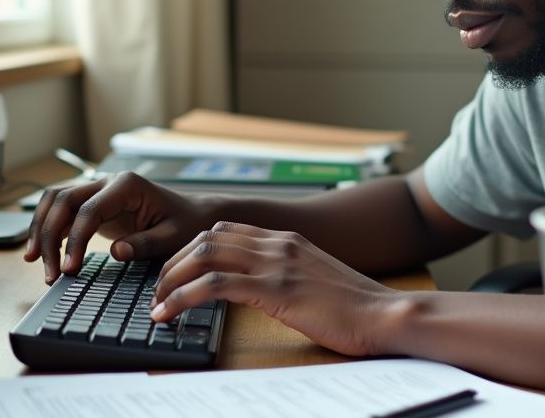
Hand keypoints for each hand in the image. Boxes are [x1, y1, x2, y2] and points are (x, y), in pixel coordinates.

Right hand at [23, 171, 213, 283]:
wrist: (193, 214)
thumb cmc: (185, 223)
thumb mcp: (173, 237)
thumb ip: (145, 244)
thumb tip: (115, 252)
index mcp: (128, 185)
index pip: (88, 209)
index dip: (74, 239)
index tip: (69, 268)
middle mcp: (107, 182)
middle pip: (63, 201)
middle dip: (49, 236)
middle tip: (50, 273)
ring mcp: (98, 189)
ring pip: (55, 201)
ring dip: (40, 229)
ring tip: (34, 262)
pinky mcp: (92, 203)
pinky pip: (60, 209)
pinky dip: (46, 227)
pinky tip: (39, 252)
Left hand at [150, 221, 401, 356]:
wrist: (386, 313)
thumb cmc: (357, 307)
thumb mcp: (317, 280)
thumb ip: (289, 275)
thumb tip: (264, 289)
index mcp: (288, 239)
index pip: (226, 230)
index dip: (194, 249)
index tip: (178, 273)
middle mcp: (279, 243)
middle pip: (208, 238)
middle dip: (174, 263)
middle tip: (159, 289)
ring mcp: (277, 263)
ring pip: (204, 256)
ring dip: (172, 279)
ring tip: (157, 303)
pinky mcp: (275, 288)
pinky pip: (214, 286)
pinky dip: (183, 298)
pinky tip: (169, 314)